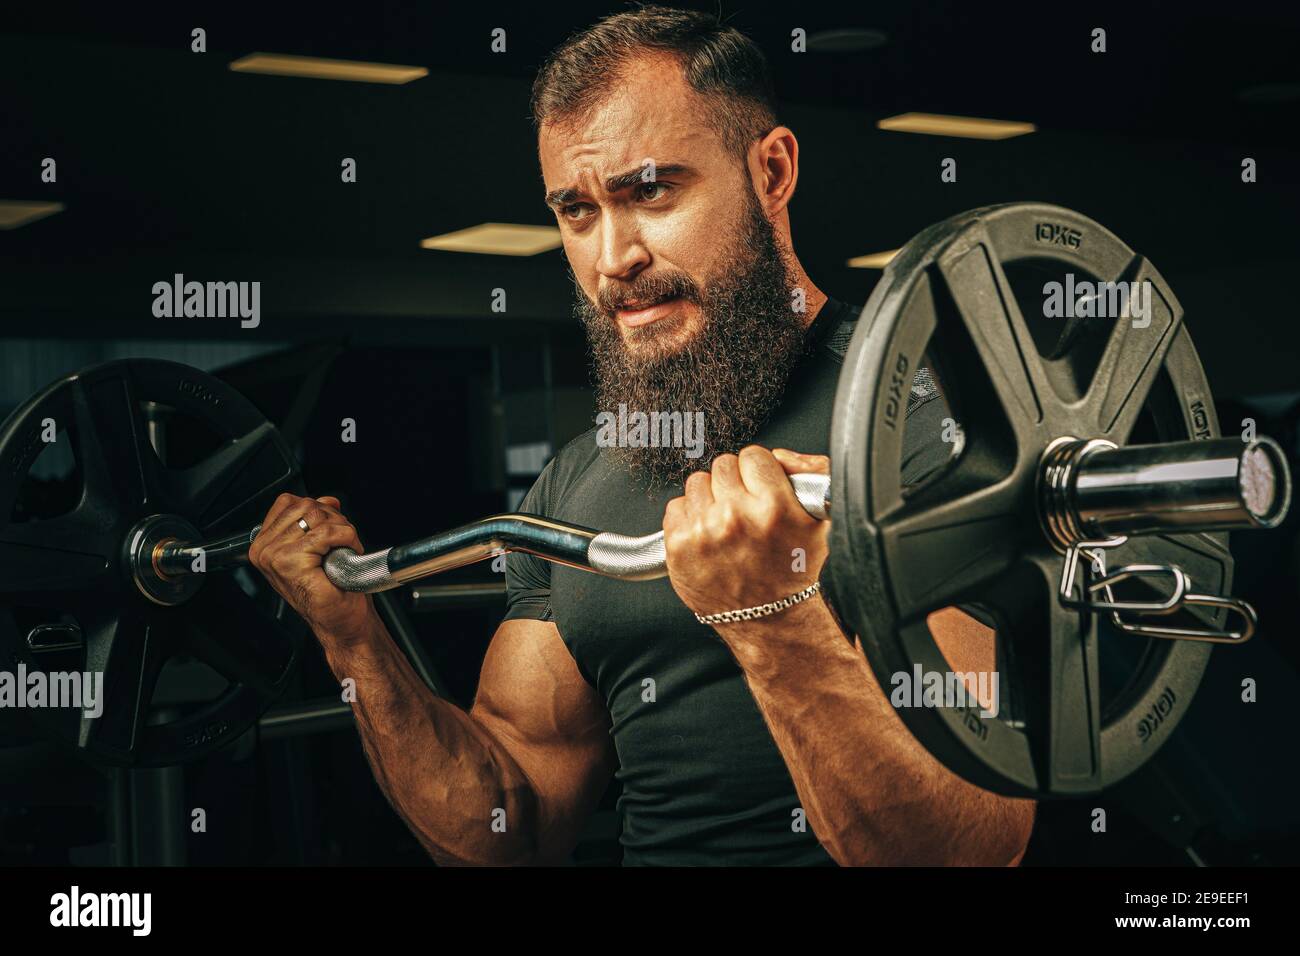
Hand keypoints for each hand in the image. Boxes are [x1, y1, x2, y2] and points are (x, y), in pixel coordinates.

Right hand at [247, 493, 377, 643]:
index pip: (290, 501)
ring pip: (318, 515)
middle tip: (339, 546)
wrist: (342, 621)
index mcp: (265, 543)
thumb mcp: (322, 545)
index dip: (319, 511)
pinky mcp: (289, 561)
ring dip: (341, 530)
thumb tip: (327, 500)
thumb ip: (319, 520)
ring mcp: (273, 555)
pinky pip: (326, 532)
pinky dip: (346, 539)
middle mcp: (264, 548)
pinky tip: (344, 556)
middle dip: (333, 520)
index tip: (329, 534)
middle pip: (306, 505)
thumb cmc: (332, 590)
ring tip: (341, 552)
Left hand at [662, 446, 829, 622]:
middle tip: (744, 509)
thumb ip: (812, 473)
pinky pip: (676, 506)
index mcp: (773, 507)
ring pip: (697, 482)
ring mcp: (703, 532)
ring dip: (710, 498)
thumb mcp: (819, 521)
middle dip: (734, 483)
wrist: (768, 617)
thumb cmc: (792, 570)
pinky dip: (689, 518)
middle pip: (723, 465)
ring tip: (725, 523)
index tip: (760, 488)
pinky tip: (707, 536)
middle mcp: (736, 517)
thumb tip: (780, 455)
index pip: (753, 455)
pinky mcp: (678, 546)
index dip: (758, 471)